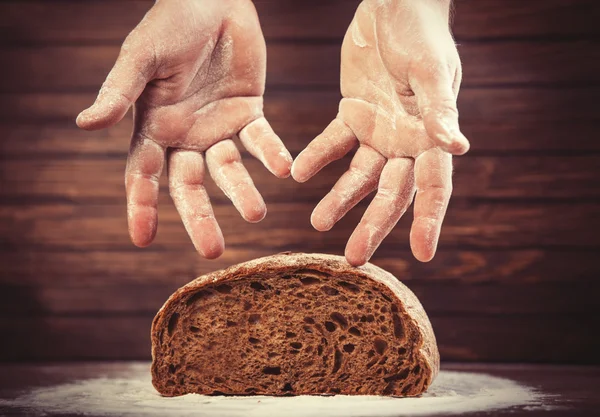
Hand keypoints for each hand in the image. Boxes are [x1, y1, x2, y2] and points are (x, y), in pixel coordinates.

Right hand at [77, 0, 291, 258]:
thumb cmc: (170, 23)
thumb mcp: (142, 56)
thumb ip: (119, 91)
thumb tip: (85, 123)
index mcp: (154, 127)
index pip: (145, 175)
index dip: (142, 206)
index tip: (142, 240)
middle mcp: (185, 136)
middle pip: (190, 185)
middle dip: (200, 216)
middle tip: (213, 251)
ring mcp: (218, 128)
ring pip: (229, 170)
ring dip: (242, 191)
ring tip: (256, 214)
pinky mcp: (249, 114)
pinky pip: (262, 141)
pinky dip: (272, 155)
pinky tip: (285, 170)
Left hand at [292, 0, 468, 265]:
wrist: (395, 5)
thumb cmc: (423, 34)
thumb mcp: (431, 71)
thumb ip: (439, 110)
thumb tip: (457, 149)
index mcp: (431, 136)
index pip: (434, 186)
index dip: (430, 219)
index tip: (424, 255)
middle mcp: (406, 142)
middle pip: (391, 192)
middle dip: (374, 224)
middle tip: (354, 257)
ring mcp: (377, 132)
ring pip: (358, 175)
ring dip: (340, 199)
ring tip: (318, 223)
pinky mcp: (351, 115)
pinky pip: (332, 142)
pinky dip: (317, 158)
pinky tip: (297, 175)